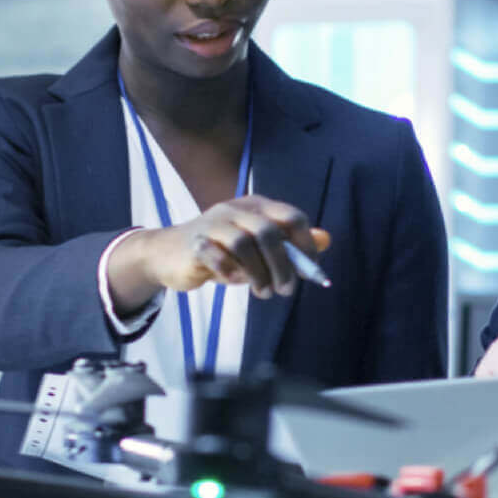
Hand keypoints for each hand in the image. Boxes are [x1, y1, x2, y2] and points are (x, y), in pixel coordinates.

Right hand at [109, 196, 329, 311]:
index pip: (292, 217)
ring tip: (263, 292)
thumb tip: (326, 239)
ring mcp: (213, 224)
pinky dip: (230, 272)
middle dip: (283, 266)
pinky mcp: (195, 243)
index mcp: (257, 206)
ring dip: (259, 274)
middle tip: (285, 290)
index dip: (306, 246)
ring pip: (244, 244)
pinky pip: (217, 256)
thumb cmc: (223, 252)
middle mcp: (236, 209)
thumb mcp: (260, 248)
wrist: (171, 255)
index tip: (310, 272)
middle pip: (269, 232)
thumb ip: (291, 244)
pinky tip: (232, 281)